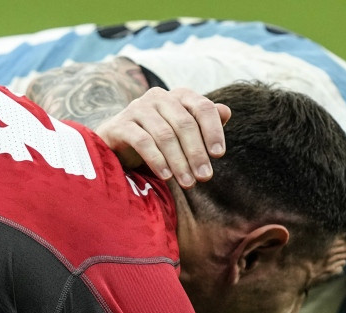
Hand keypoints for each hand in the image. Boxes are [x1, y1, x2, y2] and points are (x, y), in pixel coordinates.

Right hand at [94, 87, 229, 188]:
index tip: (219, 155)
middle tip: (205, 177)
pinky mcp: (120, 124)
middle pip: (184, 124)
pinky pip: (143, 141)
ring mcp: (137, 108)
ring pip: (165, 135)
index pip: (202, 108)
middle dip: (197, 153)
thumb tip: (227, 111)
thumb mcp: (183, 131)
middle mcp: (158, 96)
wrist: (118, 144)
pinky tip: (166, 176)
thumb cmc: (158, 138)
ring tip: (188, 183)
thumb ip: (204, 123)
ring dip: (179, 162)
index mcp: (179, 96)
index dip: (213, 130)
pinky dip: (157, 160)